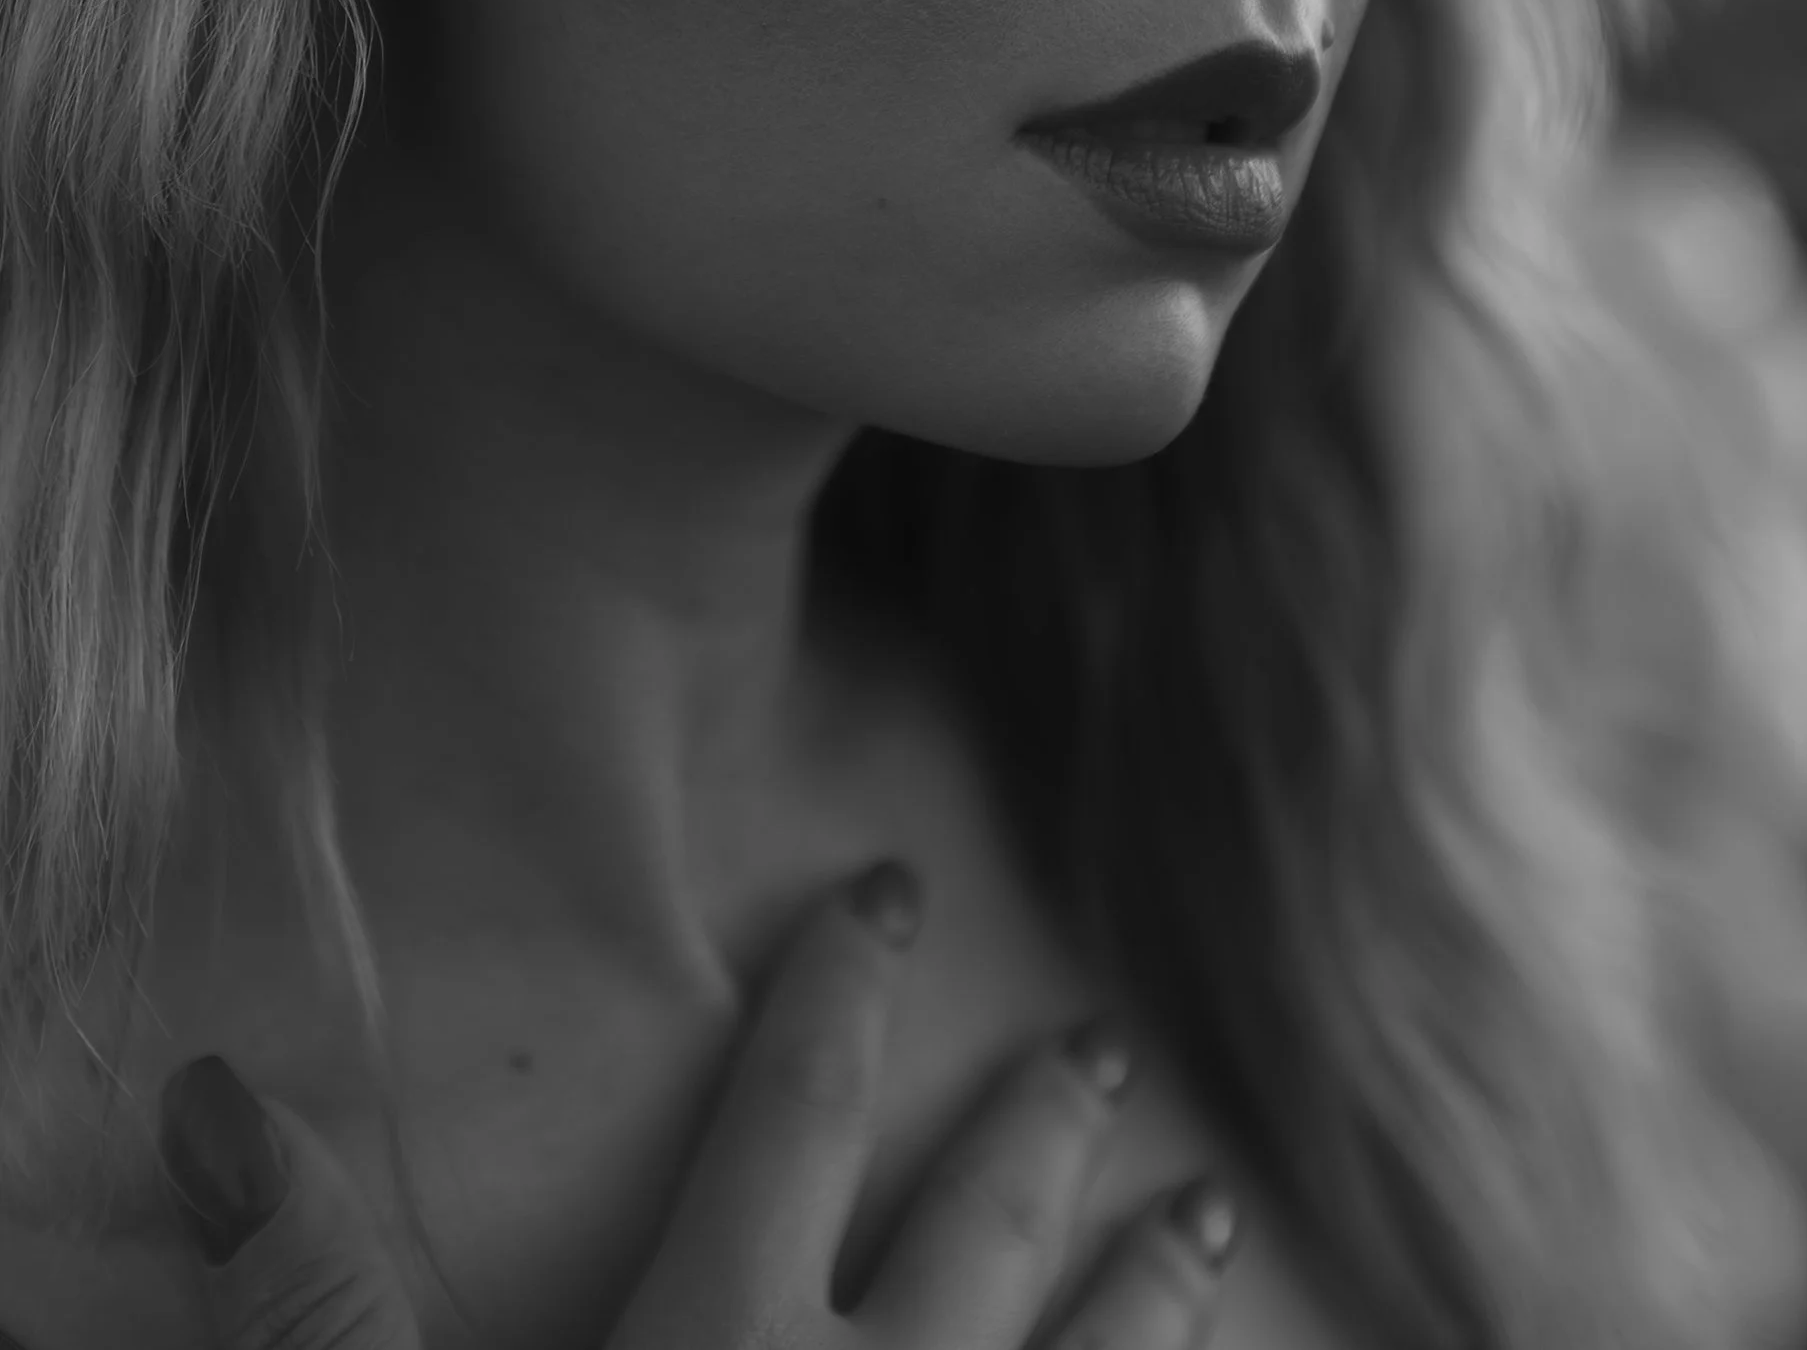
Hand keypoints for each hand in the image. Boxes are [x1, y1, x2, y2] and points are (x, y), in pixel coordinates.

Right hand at [155, 857, 1240, 1349]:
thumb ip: (313, 1293)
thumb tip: (210, 1087)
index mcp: (726, 1345)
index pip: (796, 1110)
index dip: (841, 986)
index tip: (894, 883)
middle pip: (986, 1228)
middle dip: (1042, 1126)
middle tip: (1107, 1049)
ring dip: (1155, 1293)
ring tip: (1215, 1218)